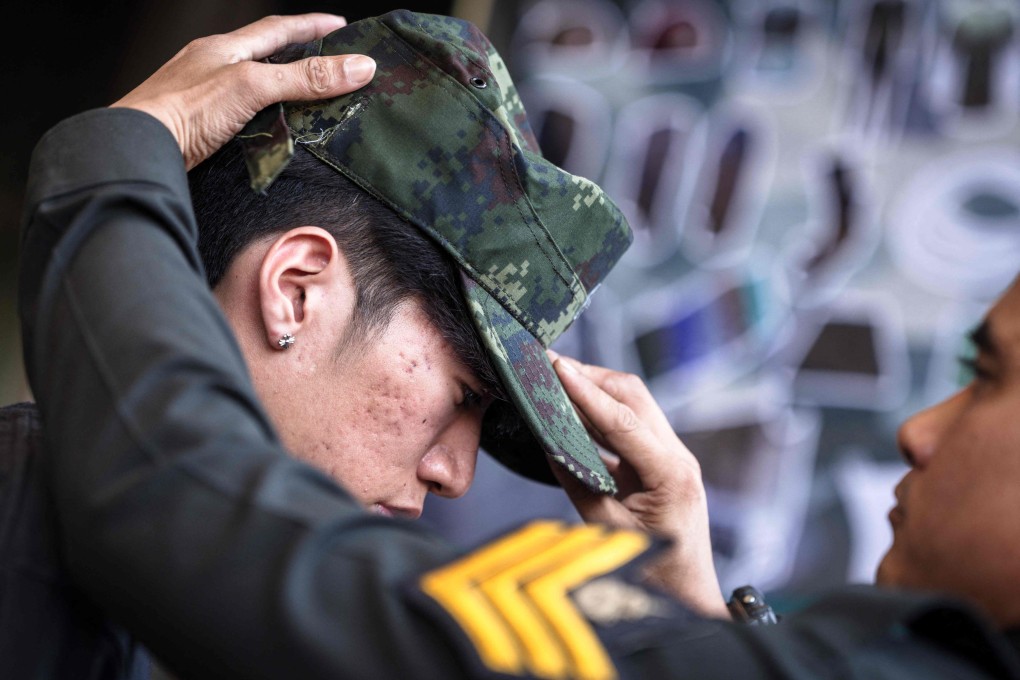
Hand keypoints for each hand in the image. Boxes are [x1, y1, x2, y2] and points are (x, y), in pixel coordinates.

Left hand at [110, 14, 375, 168]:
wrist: (138, 149)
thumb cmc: (182, 110)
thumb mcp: (253, 85)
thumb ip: (305, 78)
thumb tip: (357, 67)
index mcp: (223, 47)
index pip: (276, 29)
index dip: (310, 26)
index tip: (339, 24)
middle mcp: (211, 67)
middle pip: (264, 55)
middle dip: (297, 56)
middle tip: (328, 61)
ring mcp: (202, 98)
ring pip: (251, 86)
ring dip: (279, 89)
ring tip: (307, 97)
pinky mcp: (198, 128)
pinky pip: (239, 116)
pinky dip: (261, 118)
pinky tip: (269, 130)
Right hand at [548, 351, 727, 617]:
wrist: (686, 599)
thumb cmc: (651, 575)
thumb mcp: (605, 529)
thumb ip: (577, 481)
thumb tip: (549, 441)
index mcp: (670, 474)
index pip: (621, 419)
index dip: (584, 391)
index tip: (555, 366)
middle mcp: (678, 458)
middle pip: (633, 397)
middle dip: (591, 377)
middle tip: (549, 365)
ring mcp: (674, 458)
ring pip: (633, 406)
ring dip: (595, 391)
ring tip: (556, 381)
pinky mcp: (663, 465)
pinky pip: (630, 428)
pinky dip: (601, 415)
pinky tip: (573, 413)